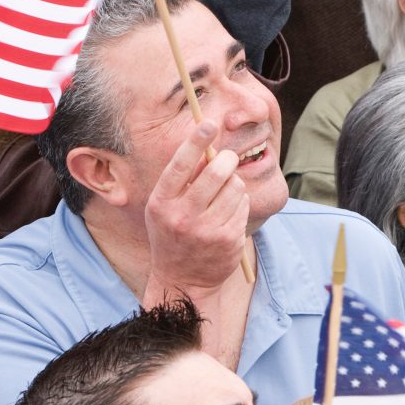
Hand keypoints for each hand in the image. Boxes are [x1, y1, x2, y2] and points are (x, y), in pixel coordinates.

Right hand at [144, 121, 249, 297]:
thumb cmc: (173, 234)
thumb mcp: (164, 208)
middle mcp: (182, 216)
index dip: (195, 142)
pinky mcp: (228, 240)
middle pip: (215, 173)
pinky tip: (229, 213)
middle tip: (228, 158)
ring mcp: (207, 229)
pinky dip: (239, 203)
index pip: (180, 165)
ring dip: (234, 183)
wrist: (183, 279)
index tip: (208, 124)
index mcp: (161, 203)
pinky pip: (242, 206)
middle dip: (226, 160)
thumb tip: (206, 148)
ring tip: (225, 192)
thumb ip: (180, 182)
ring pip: (235, 187)